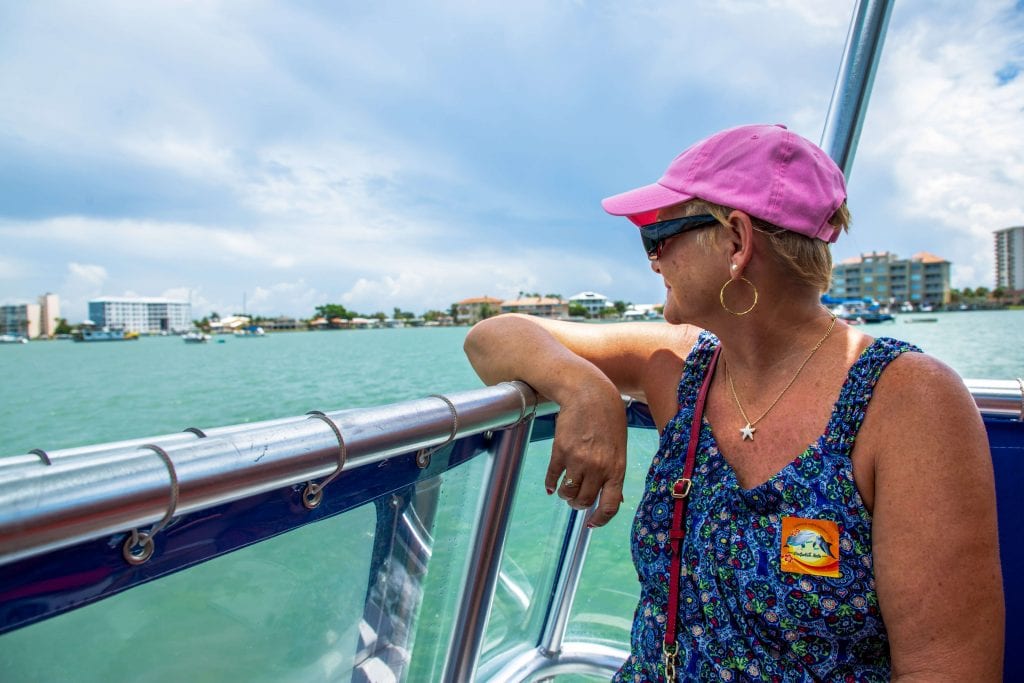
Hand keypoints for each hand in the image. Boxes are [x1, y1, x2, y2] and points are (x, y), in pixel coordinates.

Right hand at [543, 385, 626, 527]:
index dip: (599, 520)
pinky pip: (552, 477)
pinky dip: (550, 484)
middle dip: (578, 504)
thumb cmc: (608, 420)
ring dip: (565, 495)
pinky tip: (551, 484)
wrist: (589, 394)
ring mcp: (578, 460)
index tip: (591, 523)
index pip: (610, 506)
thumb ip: (616, 473)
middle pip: (584, 501)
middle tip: (576, 499)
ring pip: (567, 493)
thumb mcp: (619, 448)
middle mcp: (598, 468)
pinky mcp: (560, 451)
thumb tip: (617, 499)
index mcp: (617, 469)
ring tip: (565, 489)